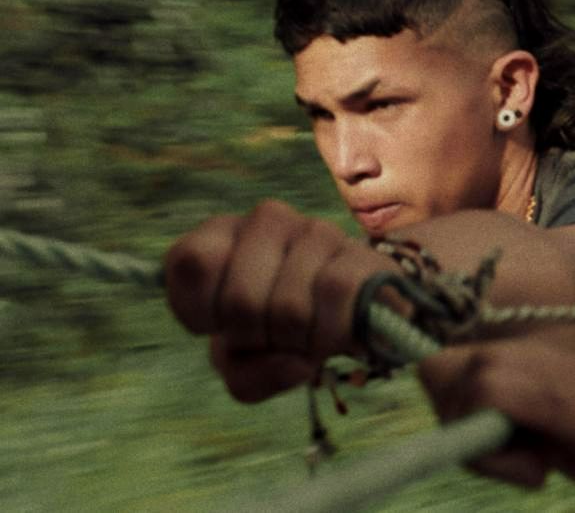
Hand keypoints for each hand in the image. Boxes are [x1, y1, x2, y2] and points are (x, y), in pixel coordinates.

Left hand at [164, 199, 397, 401]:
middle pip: (242, 299)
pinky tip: (334, 334)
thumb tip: (295, 363)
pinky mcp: (359, 252)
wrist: (347, 318)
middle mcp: (267, 221)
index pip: (193, 262)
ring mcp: (317, 231)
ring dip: (298, 342)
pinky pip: (338, 296)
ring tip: (304, 335)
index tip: (222, 327)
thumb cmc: (277, 334)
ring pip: (290, 306)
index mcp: (221, 236)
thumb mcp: (244, 364)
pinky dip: (331, 334)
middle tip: (270, 338)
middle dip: (257, 339)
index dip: (203, 313)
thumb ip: (248, 375)